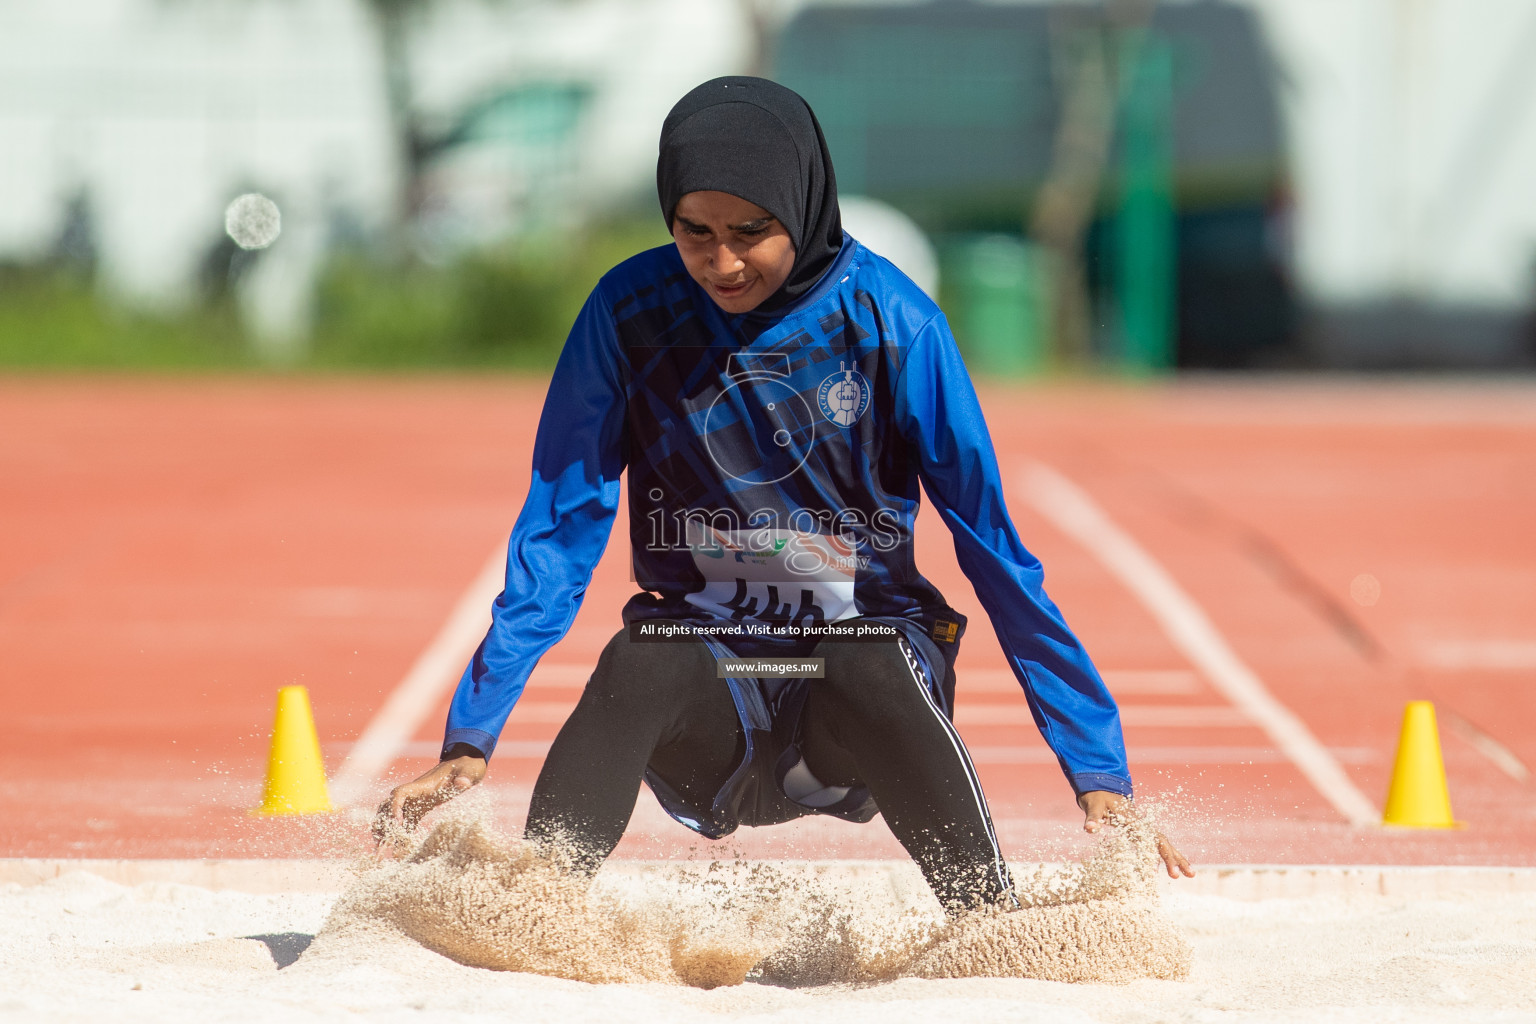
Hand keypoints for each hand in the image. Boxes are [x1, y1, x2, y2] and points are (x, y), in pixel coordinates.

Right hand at [372, 751, 486, 848]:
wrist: (467, 764)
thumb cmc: (466, 766)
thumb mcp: (468, 771)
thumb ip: (465, 777)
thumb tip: (463, 784)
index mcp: (422, 785)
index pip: (400, 794)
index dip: (394, 807)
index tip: (397, 823)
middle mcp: (414, 793)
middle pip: (389, 807)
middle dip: (381, 824)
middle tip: (380, 844)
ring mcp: (416, 801)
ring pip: (393, 816)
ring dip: (385, 832)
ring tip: (380, 852)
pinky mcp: (421, 808)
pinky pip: (406, 823)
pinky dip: (400, 835)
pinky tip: (397, 852)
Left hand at [1077, 790, 1194, 879]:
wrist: (1100, 786)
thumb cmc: (1098, 796)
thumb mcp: (1094, 806)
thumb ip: (1093, 817)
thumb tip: (1089, 828)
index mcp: (1134, 820)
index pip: (1151, 840)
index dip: (1160, 855)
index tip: (1163, 871)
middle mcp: (1142, 824)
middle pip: (1163, 842)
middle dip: (1174, 859)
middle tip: (1186, 876)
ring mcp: (1143, 828)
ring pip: (1164, 844)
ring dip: (1177, 858)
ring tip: (1191, 874)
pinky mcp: (1139, 831)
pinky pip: (1156, 845)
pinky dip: (1166, 855)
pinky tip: (1173, 867)